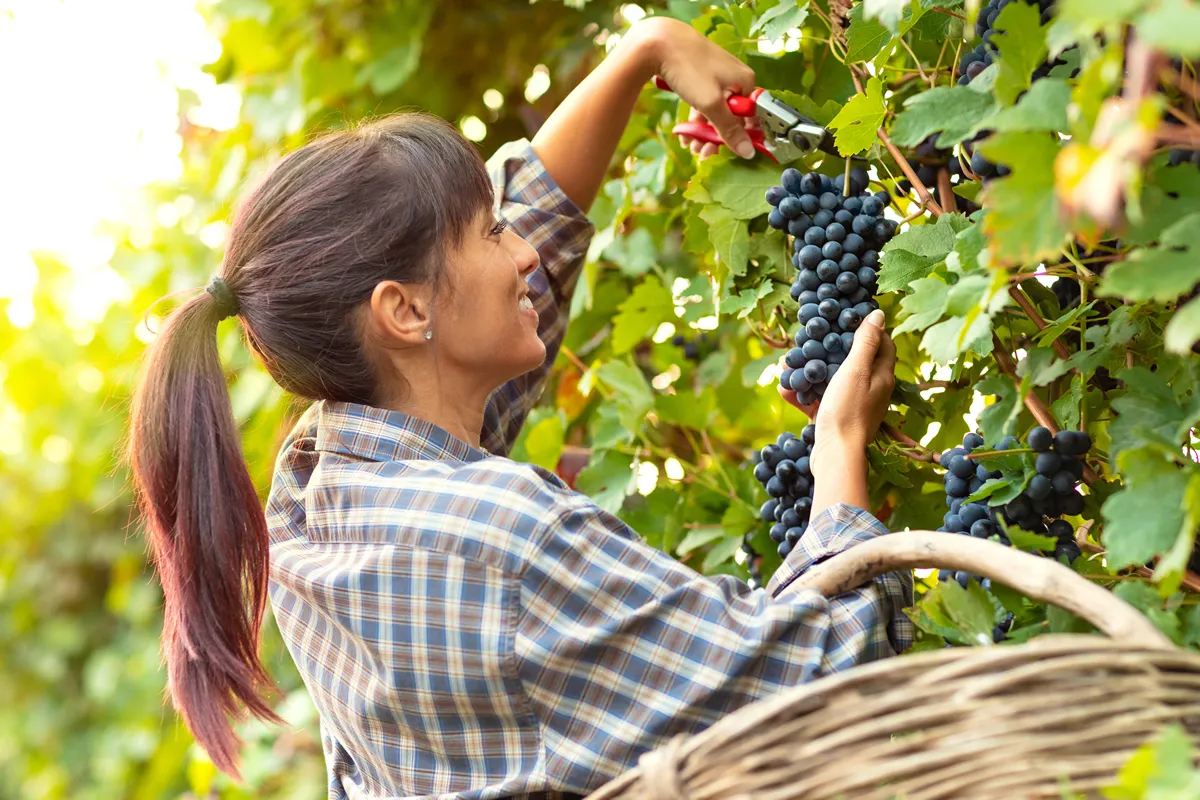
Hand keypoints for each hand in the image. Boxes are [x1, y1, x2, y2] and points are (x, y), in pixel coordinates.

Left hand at [637, 17, 756, 158]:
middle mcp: (734, 78)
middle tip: (704, 153)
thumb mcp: (711, 104)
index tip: (728, 151)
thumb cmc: (689, 68)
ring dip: (704, 132)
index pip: (751, 116)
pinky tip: (686, 134)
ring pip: (715, 111)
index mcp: (744, 81)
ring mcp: (717, 77)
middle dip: (716, 137)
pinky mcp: (701, 77)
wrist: (659, 43)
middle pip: (731, 116)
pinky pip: (703, 103)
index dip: (741, 136)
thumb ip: (730, 130)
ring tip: (692, 147)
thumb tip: (748, 151)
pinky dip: (696, 119)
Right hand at [780, 308, 894, 449]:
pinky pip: (818, 400)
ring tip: (789, 363)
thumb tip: (879, 314)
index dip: (869, 329)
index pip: (883, 344)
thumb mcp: (855, 370)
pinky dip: (803, 394)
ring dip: (811, 371)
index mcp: (881, 377)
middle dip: (831, 349)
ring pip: (831, 380)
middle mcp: (870, 390)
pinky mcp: (834, 419)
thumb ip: (865, 342)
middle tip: (814, 337)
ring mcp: (852, 405)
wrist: (835, 456)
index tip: (848, 319)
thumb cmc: (848, 411)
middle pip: (854, 361)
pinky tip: (784, 389)